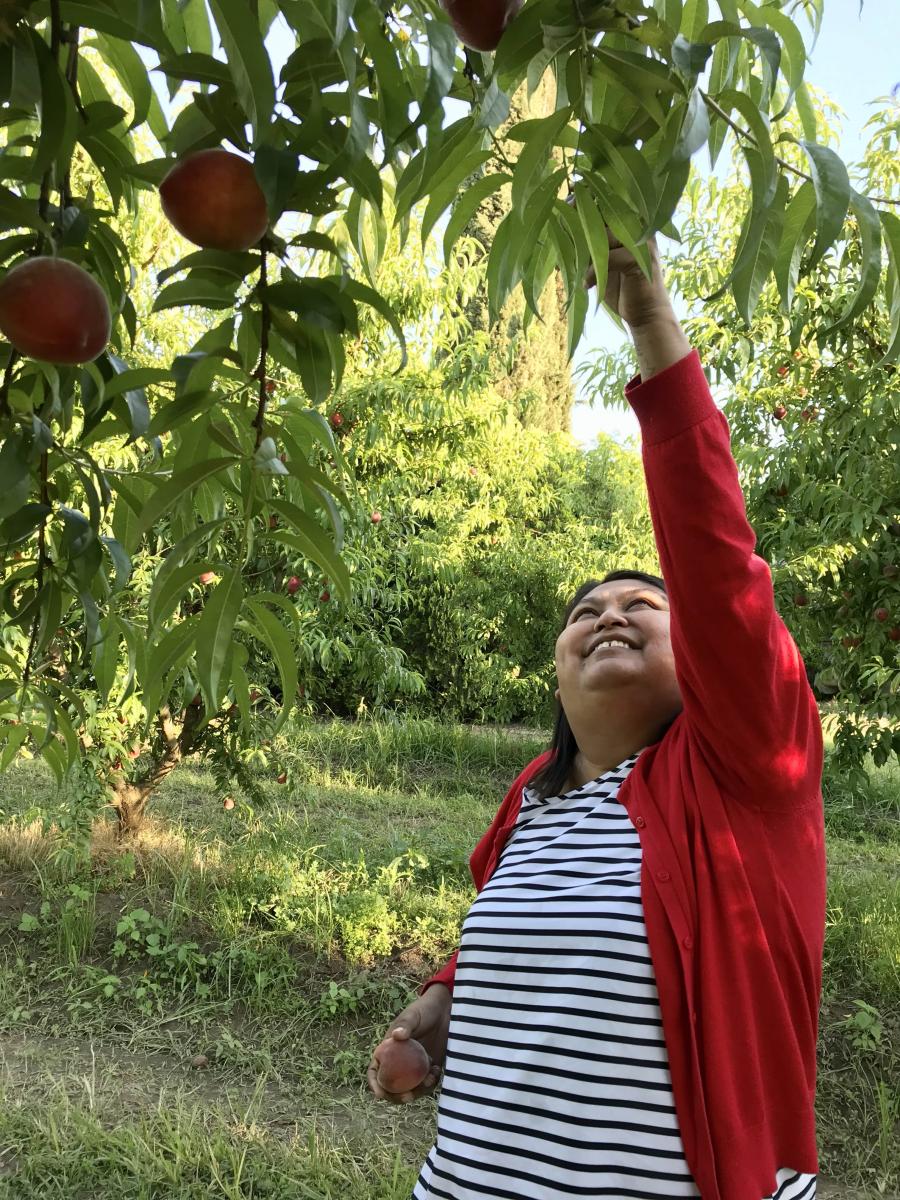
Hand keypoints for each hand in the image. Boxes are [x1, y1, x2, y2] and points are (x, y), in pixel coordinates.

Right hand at [367, 984, 450, 1104]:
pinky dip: (431, 1082)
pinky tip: (436, 1071)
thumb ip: (405, 1025)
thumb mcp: (412, 1015)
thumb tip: (397, 1036)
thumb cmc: (424, 1009)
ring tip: (429, 1079)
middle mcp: (399, 1061)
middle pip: (392, 1086)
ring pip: (411, 1088)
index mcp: (388, 1050)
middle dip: (397, 1096)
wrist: (445, 1009)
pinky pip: (427, 1083)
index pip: (375, 1070)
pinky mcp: (429, 1068)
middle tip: (407, 1097)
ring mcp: (414, 1067)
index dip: (374, 1084)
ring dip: (418, 1090)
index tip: (380, 1094)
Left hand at [565, 193, 673, 328]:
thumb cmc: (619, 285)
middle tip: (561, 238)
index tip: (560, 211)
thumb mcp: (598, 259)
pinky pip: (609, 258)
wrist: (643, 312)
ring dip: (584, 254)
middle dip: (577, 226)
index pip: (602, 200)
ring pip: (603, 235)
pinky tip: (587, 284)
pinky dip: (593, 272)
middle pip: (601, 213)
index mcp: (628, 220)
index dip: (579, 203)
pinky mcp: (640, 259)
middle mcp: (637, 224)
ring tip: (576, 269)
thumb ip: (587, 241)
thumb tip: (559, 224)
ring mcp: (641, 240)